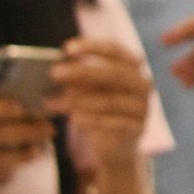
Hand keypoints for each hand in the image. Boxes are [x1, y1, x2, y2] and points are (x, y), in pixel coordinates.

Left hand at [50, 37, 155, 177]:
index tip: (67, 48)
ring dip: (78, 100)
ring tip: (51, 102)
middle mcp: (142, 84)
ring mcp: (142, 107)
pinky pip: (114, 123)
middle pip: (114, 74)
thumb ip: (80, 78)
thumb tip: (57, 69)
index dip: (93, 47)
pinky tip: (73, 119)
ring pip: (111, 100)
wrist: (114, 145)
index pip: (116, 50)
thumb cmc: (97, 108)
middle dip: (82, 72)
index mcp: (132, 67)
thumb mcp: (88, 89)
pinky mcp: (137, 129)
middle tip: (53, 73)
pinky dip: (92, 120)